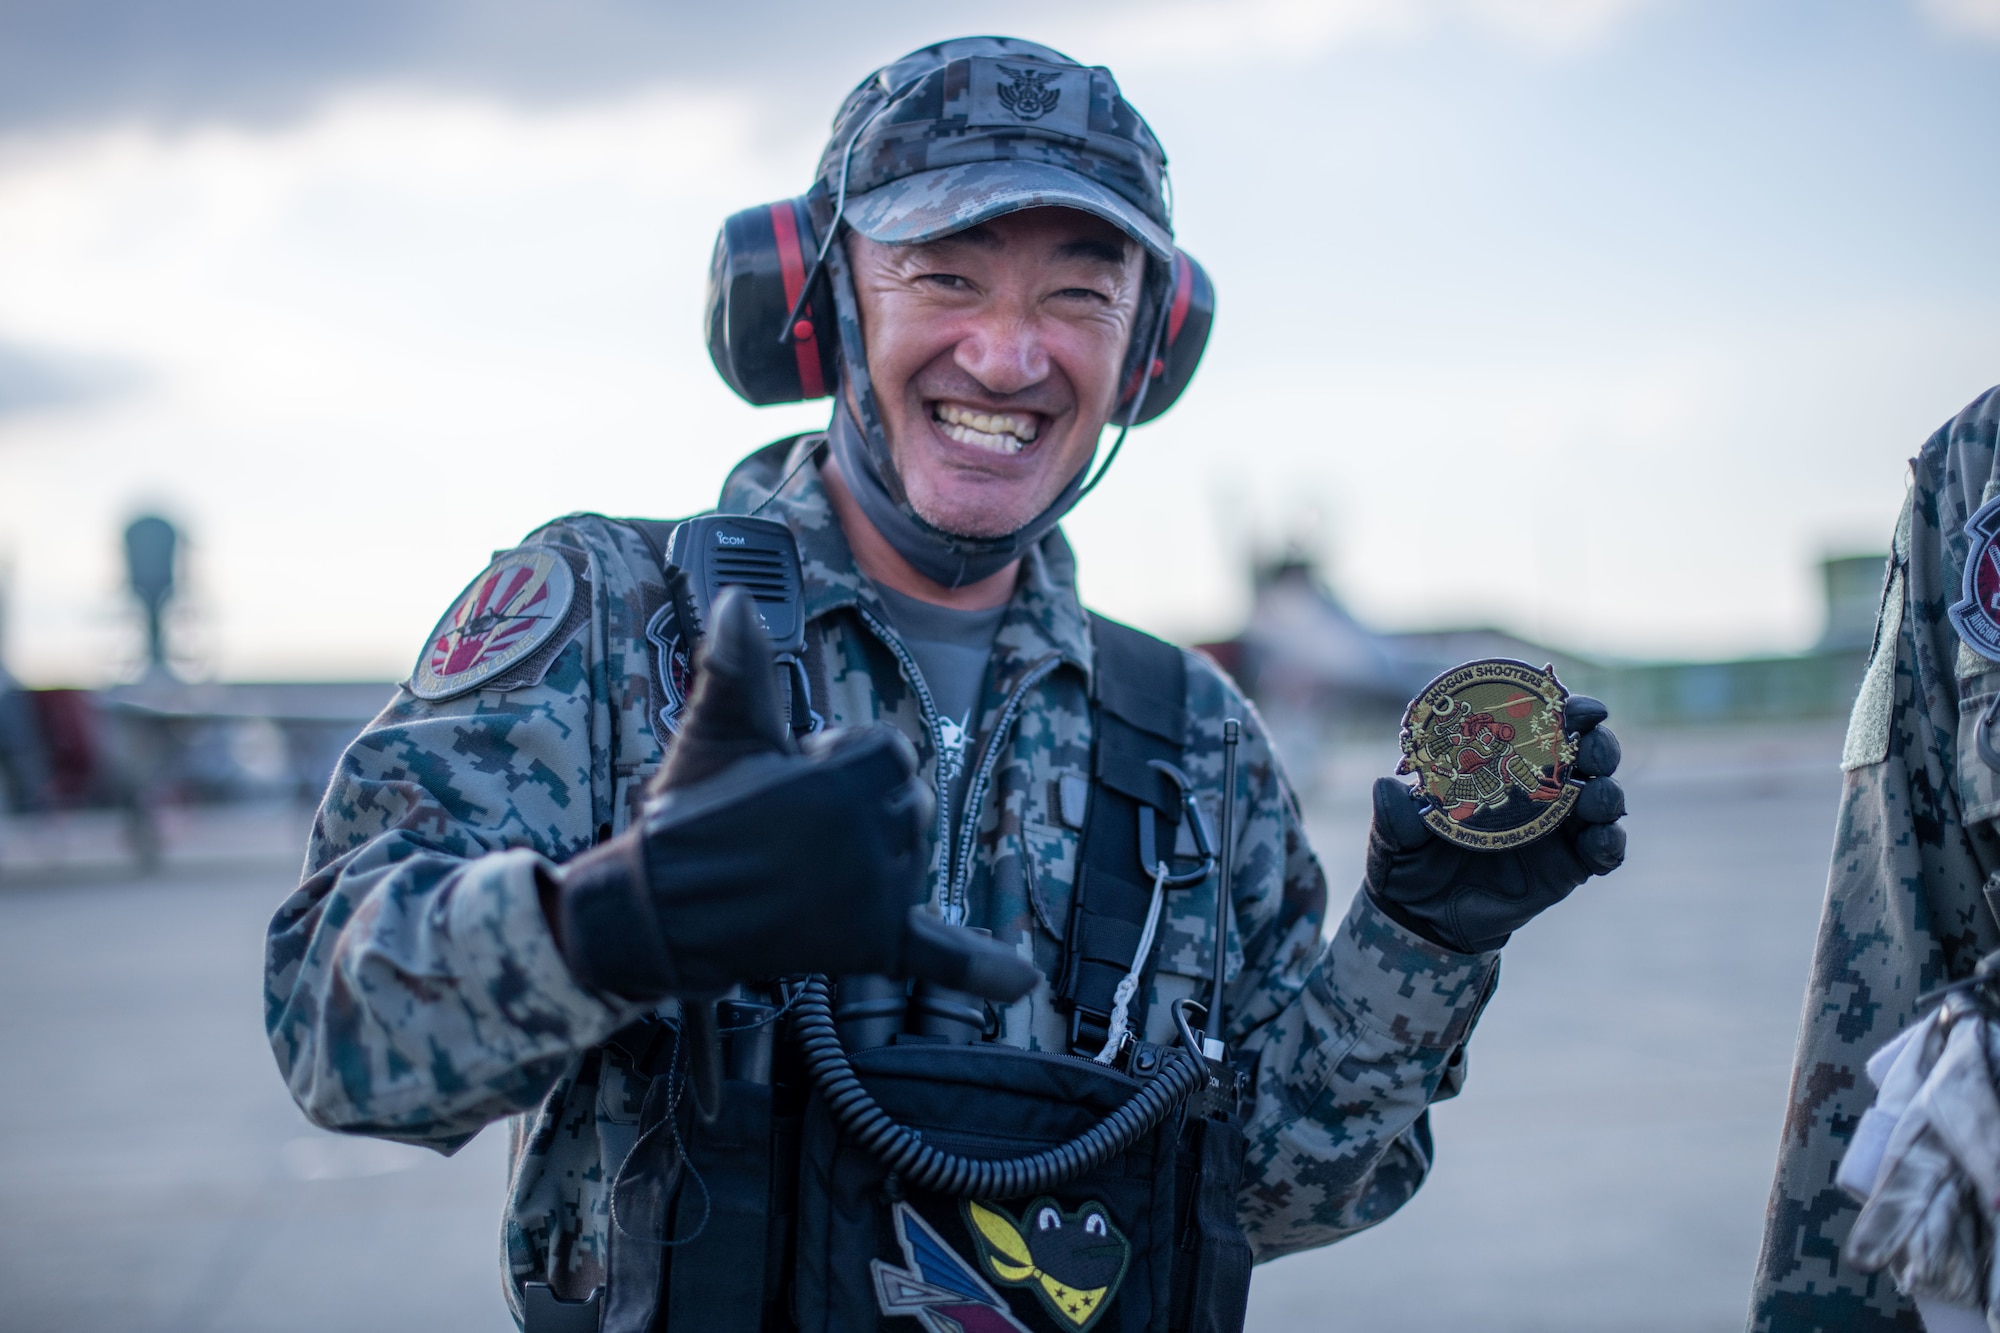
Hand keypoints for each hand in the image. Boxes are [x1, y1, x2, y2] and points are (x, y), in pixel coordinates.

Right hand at [549, 588, 1038, 1001]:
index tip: (793, 775)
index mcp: (841, 780)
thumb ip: (741, 667)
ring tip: (810, 865)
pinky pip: (940, 955)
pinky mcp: (869, 946)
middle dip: (860, 808)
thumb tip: (734, 602)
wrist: (663, 909)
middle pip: (908, 804)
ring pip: (914, 856)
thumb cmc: (690, 814)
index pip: (890, 755)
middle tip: (791, 828)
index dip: (842, 760)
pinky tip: (1021, 983)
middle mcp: (869, 839)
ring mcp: (874, 896)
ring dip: (881, 855)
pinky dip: (982, 971)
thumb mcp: (720, 732)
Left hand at [1364, 696, 1626, 953]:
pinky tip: (1601, 841)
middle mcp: (1535, 787)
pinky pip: (1603, 850)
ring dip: (1607, 793)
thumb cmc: (1409, 859)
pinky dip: (1610, 842)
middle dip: (1597, 745)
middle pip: (1584, 754)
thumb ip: (1394, 813)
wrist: (1422, 918)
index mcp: (1498, 763)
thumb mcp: (1394, 834)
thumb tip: (1387, 788)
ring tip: (1596, 799)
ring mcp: (1556, 827)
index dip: (1561, 709)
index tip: (1571, 705)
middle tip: (1589, 752)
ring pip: (1602, 797)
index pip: (1538, 724)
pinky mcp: (1569, 866)